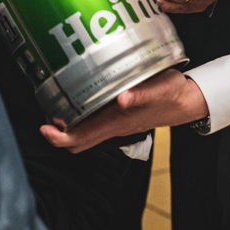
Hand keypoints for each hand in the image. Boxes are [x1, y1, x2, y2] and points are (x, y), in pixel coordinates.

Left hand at [40, 69, 207, 152]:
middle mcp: (111, 126)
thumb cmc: (172, 94)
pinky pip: (91, 123)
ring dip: (65, 123)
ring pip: (82, 132)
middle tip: (42, 113)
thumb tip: (121, 98)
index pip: (81, 138)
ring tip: (52, 103)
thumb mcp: (160, 88)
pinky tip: (73, 98)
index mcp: (116, 122)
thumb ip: (141, 93)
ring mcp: (113, 123)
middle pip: (76, 140)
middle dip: (56, 132)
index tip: (44, 127)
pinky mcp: (116, 116)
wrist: (186, 102)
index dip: (58, 137)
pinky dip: (77, 115)